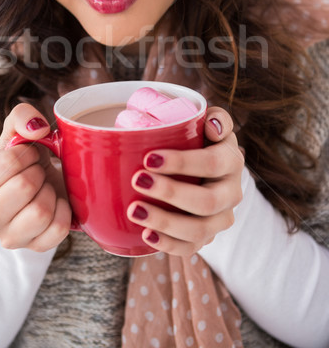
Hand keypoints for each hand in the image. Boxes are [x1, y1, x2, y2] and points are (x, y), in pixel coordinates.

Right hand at [0, 103, 71, 250]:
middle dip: (38, 171)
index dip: (26, 153)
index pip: (7, 163)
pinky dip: (65, 210)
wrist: (41, 185)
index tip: (27, 154)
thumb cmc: (25, 158)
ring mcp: (9, 237)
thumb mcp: (18, 131)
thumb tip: (37, 129)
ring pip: (41, 212)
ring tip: (45, 187)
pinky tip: (56, 202)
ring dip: (50, 191)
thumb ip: (22, 117)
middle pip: (24, 186)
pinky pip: (59, 228)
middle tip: (37, 171)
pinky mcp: (35, 248)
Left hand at [127, 107, 243, 255]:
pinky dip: (168, 245)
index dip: (182, 162)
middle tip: (137, 181)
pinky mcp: (207, 238)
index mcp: (232, 160)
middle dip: (170, 193)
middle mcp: (232, 192)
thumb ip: (214, 118)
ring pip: (199, 230)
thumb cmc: (198, 140)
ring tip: (134, 211)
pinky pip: (190, 248)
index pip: (212, 163)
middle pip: (207, 201)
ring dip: (165, 222)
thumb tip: (211, 125)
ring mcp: (221, 219)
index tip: (148, 158)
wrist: (201, 168)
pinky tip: (146, 234)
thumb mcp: (208, 123)